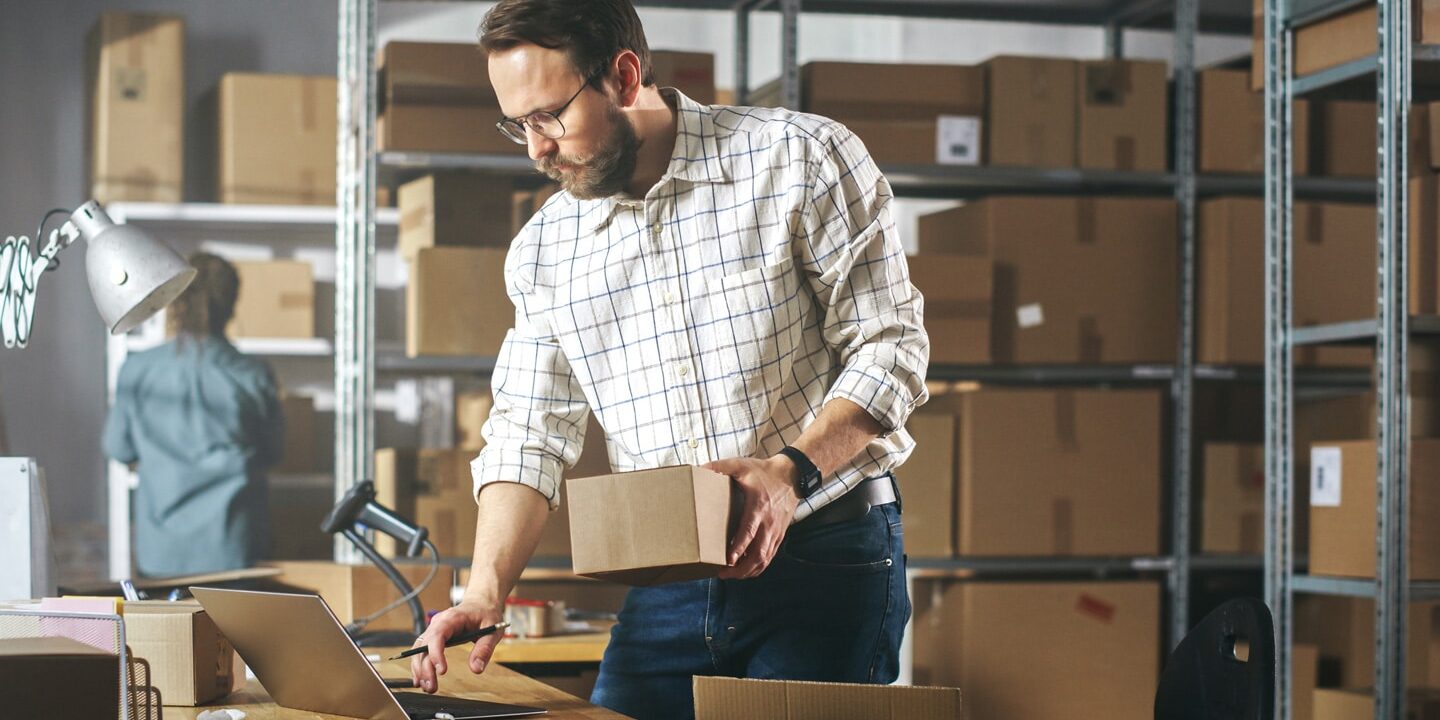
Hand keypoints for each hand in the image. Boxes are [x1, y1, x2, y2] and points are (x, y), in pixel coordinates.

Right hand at [408, 602, 502, 692]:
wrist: (481, 603)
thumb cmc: (486, 613)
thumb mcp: (492, 630)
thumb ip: (484, 649)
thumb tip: (476, 669)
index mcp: (452, 617)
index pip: (437, 635)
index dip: (436, 653)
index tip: (442, 671)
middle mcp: (438, 623)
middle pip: (424, 645)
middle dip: (425, 667)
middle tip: (431, 687)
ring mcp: (434, 629)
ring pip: (419, 649)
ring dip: (419, 669)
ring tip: (426, 687)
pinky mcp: (434, 637)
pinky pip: (422, 651)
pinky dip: (419, 665)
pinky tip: (420, 680)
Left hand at [705, 455, 800, 579]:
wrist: (792, 475)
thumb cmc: (764, 472)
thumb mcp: (741, 465)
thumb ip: (719, 467)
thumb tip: (698, 470)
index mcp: (758, 507)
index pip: (749, 532)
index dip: (739, 548)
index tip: (728, 560)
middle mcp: (769, 523)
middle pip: (758, 553)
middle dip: (741, 568)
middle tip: (723, 574)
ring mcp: (775, 531)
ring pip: (765, 559)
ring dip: (749, 571)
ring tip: (731, 575)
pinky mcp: (779, 534)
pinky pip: (770, 556)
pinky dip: (758, 566)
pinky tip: (746, 569)